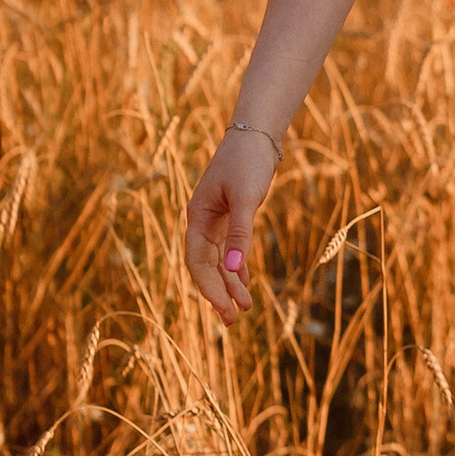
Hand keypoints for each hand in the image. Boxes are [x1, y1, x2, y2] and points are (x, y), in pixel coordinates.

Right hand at [185, 124, 279, 317]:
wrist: (257, 135)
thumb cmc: (248, 162)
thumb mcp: (247, 197)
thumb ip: (241, 232)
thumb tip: (235, 268)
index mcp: (198, 217)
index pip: (197, 262)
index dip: (210, 288)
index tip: (225, 309)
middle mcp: (202, 221)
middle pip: (205, 265)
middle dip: (218, 293)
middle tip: (232, 320)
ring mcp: (216, 219)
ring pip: (218, 259)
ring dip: (229, 283)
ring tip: (244, 308)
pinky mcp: (230, 215)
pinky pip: (228, 248)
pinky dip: (236, 266)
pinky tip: (244, 282)